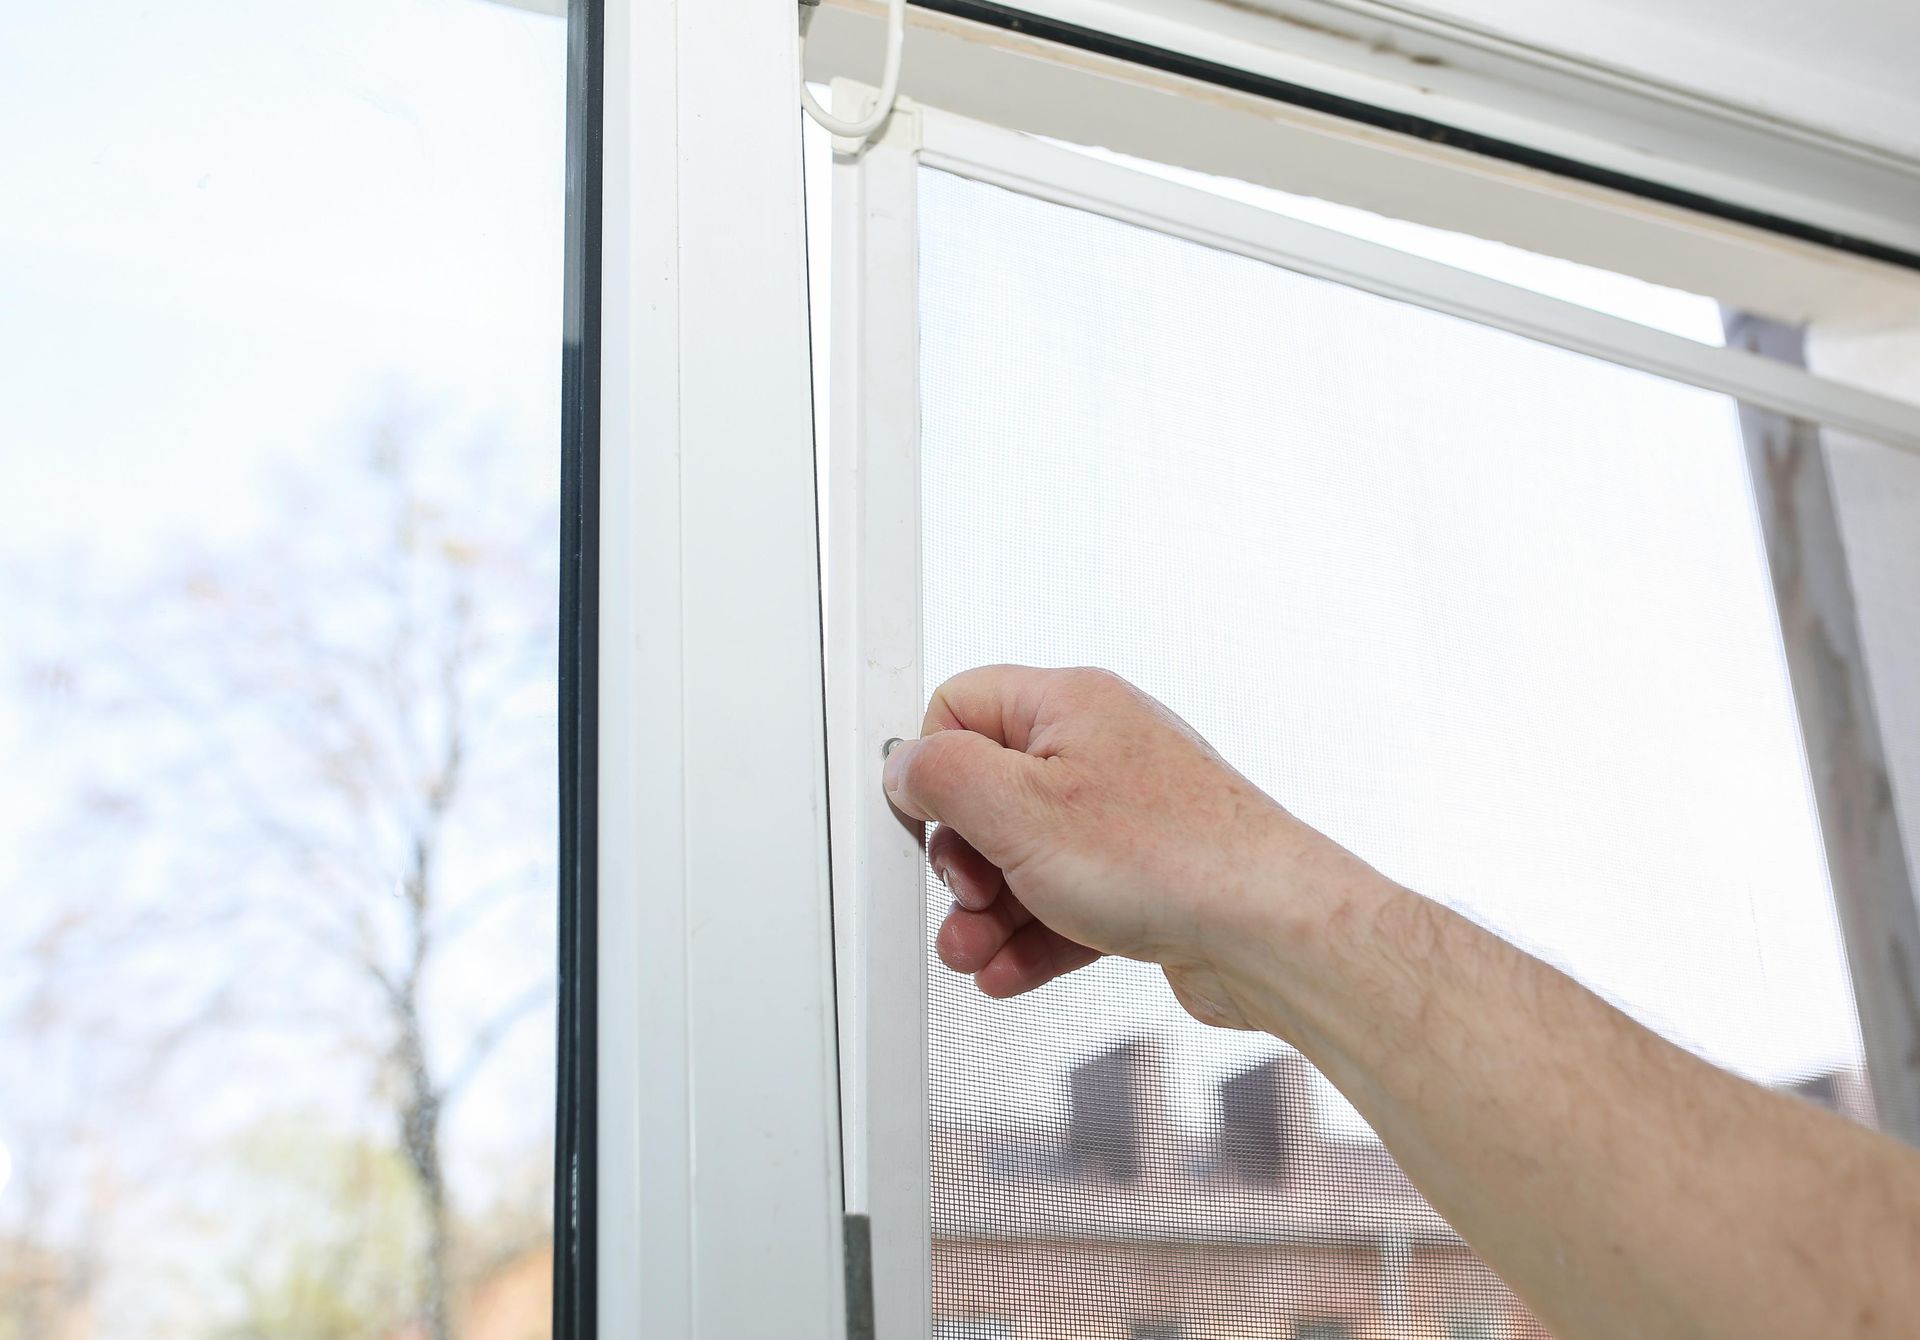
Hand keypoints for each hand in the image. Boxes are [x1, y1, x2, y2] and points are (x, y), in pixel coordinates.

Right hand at [881, 664, 1322, 1028]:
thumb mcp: (1018, 810)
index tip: (925, 822)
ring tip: (974, 952)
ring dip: (990, 912)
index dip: (931, 767)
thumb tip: (906, 766)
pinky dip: (1035, 936)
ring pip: (1028, 858)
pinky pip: (1069, 900)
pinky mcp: (1146, 876)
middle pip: (990, 794)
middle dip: (963, 861)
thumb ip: (943, 777)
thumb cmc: (1171, 857)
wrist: (1271, 930)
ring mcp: (1127, 815)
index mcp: (1068, 705)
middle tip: (967, 894)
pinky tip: (1011, 969)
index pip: (961, 707)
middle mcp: (1101, 749)